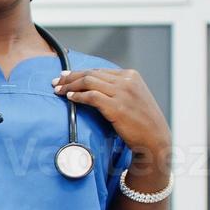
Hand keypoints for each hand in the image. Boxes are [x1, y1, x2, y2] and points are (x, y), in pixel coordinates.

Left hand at [51, 68, 171, 162]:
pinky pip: (91, 97)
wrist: (155, 138)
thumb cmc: (142, 122)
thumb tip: (94, 88)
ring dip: (70, 86)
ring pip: (89, 82)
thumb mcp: (133, 97)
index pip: (99, 70)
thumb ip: (118, 89)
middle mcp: (127, 81)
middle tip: (55, 82)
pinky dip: (78, 96)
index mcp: (131, 75)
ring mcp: (122, 93)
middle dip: (70, 77)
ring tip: (58, 91)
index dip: (79, 72)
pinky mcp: (116, 107)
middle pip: (91, 74)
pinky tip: (69, 98)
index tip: (65, 76)